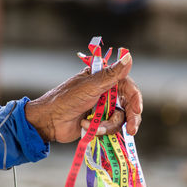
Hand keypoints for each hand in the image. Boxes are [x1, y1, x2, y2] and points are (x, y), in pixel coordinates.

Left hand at [25, 53, 142, 142]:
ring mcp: (103, 109)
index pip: (128, 87)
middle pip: (128, 105)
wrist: (49, 121)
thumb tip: (128, 56)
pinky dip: (101, 130)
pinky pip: (110, 129)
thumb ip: (111, 74)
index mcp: (104, 80)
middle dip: (130, 118)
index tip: (137, 110)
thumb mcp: (90, 86)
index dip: (135, 99)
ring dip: (109, 125)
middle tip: (132, 130)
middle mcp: (106, 93)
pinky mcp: (99, 123)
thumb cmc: (66, 99)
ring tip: (96, 127)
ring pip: (120, 119)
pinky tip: (86, 127)